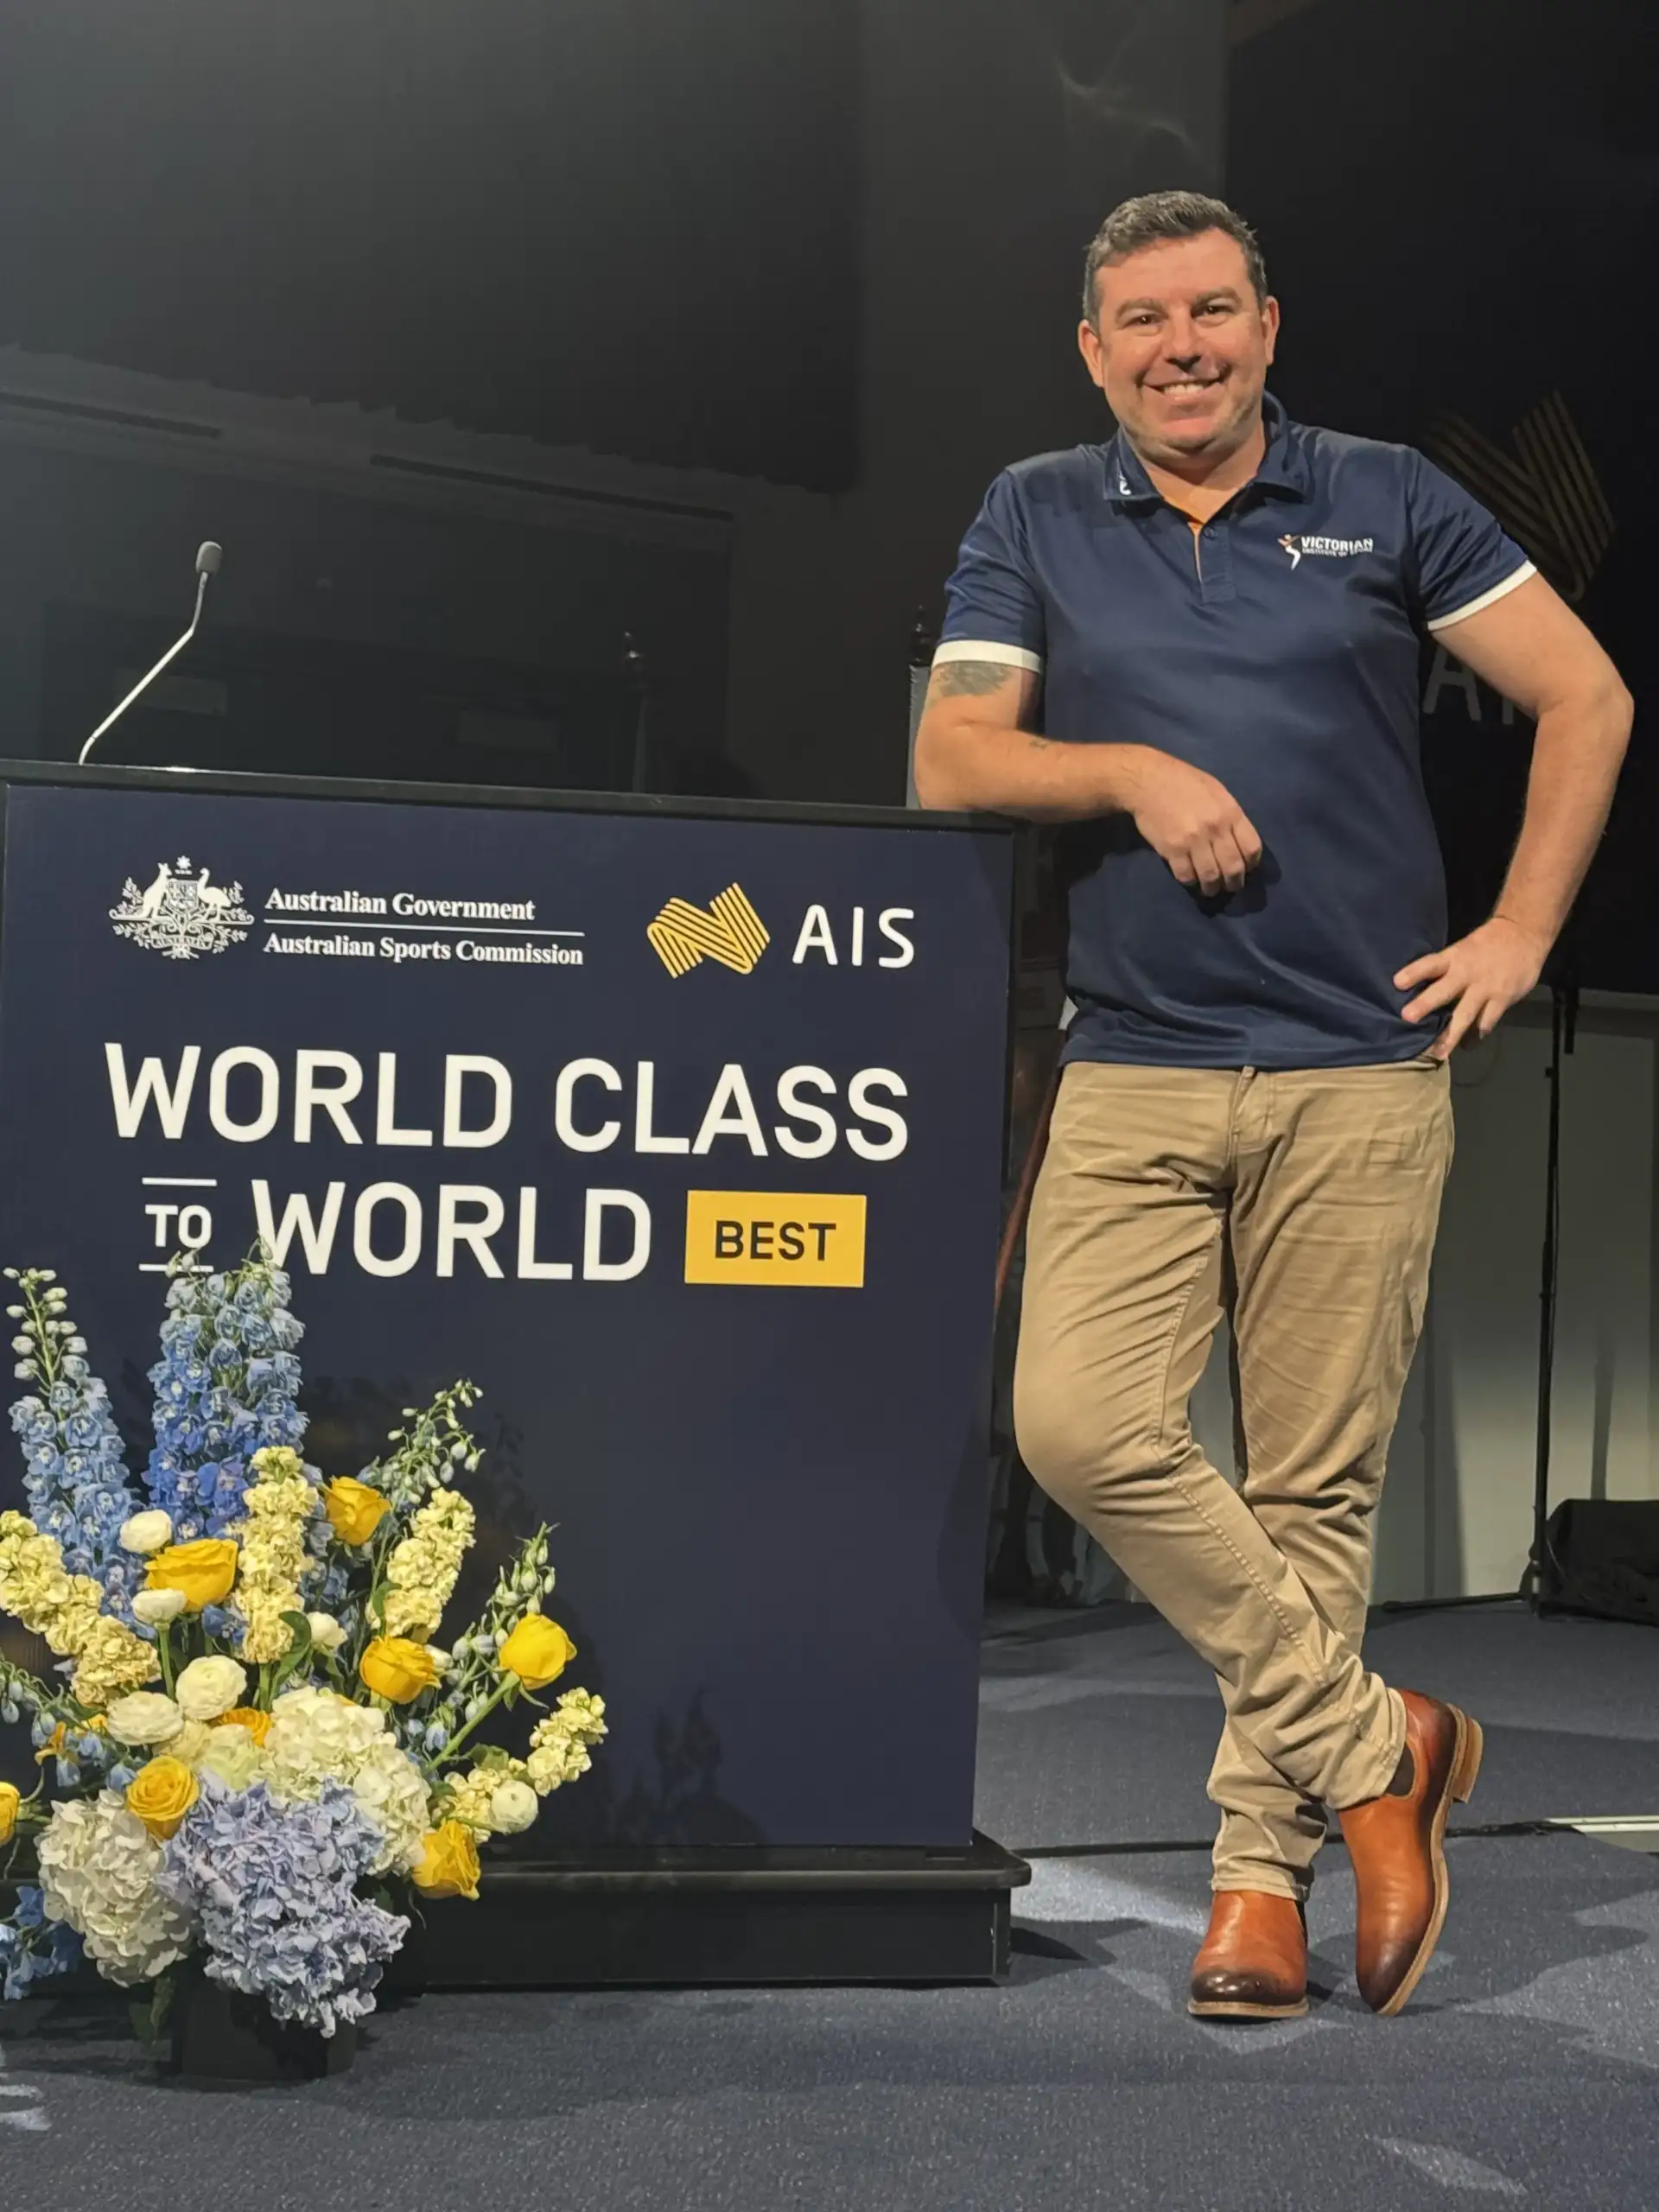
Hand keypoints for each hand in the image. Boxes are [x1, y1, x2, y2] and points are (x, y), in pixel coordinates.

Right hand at [1124, 750, 1262, 894]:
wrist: (1148, 781)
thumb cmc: (1183, 782)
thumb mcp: (1216, 791)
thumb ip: (1229, 815)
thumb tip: (1236, 841)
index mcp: (1230, 813)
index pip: (1251, 848)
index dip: (1251, 864)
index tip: (1246, 868)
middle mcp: (1215, 829)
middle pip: (1233, 867)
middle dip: (1234, 883)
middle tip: (1230, 887)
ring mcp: (1193, 841)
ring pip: (1211, 876)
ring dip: (1212, 888)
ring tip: (1209, 889)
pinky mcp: (1172, 850)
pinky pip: (1186, 875)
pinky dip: (1190, 881)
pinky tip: (1189, 877)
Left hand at [1395, 916, 1548, 1059]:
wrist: (1524, 934)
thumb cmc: (1487, 944)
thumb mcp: (1464, 948)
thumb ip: (1447, 969)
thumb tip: (1422, 988)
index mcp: (1455, 957)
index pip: (1430, 964)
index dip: (1414, 972)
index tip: (1397, 983)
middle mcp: (1467, 973)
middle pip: (1443, 990)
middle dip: (1425, 1004)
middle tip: (1408, 1018)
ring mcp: (1485, 988)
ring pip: (1465, 1014)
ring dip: (1451, 1035)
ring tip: (1439, 1053)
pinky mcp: (1502, 999)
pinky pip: (1487, 1021)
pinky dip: (1477, 1035)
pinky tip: (1468, 1045)